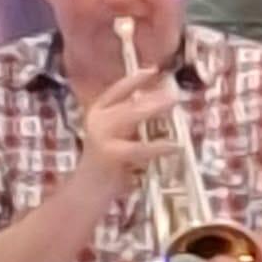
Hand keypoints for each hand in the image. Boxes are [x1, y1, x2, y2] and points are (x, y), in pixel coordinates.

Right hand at [81, 68, 182, 196]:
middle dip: (152, 95)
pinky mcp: (111, 154)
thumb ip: (130, 121)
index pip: (117, 89)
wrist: (87, 192)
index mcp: (97, 112)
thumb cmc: (106, 166)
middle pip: (128, 101)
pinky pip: (140, 148)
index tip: (155, 70)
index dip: (136, 78)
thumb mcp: (116, 136)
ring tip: (174, 103)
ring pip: (132, 115)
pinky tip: (174, 146)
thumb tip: (159, 103)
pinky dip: (159, 146)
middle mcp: (97, 120)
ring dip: (155, 108)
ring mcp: (102, 136)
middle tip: (174, 93)